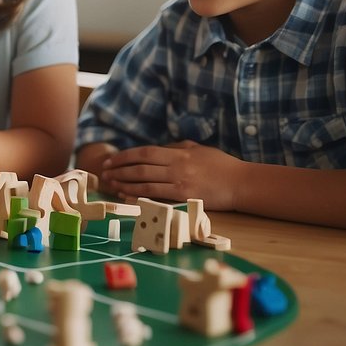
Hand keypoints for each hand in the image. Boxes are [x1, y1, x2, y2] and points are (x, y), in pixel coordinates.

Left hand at [97, 140, 242, 209]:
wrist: (241, 183)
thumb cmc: (221, 165)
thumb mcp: (198, 150)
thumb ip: (177, 148)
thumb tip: (159, 148)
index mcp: (178, 153)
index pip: (145, 152)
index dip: (125, 156)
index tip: (110, 160)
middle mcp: (176, 167)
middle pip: (140, 167)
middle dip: (119, 170)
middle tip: (103, 173)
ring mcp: (180, 183)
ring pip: (145, 182)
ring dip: (125, 183)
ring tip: (110, 184)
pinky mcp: (185, 198)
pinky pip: (157, 197)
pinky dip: (139, 197)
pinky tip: (127, 197)